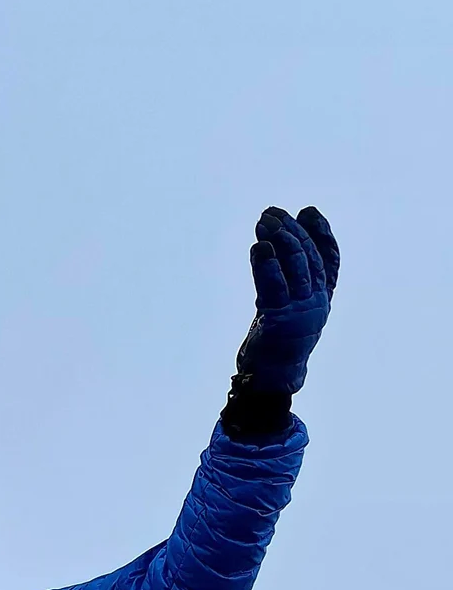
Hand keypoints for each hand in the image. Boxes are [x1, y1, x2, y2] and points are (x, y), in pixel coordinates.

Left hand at [236, 207, 339, 394]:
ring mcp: (300, 311)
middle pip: (310, 258)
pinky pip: (274, 286)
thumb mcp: (287, 306)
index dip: (322, 234)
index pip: (330, 260)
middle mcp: (317, 303)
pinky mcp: (280, 320)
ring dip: (280, 241)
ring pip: (295, 267)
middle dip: (292, 231)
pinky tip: (259, 248)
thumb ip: (287, 280)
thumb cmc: (276, 340)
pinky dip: (266, 265)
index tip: (309, 212)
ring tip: (264, 223)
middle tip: (273, 213)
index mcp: (322, 299)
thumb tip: (274, 245)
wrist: (271, 377)